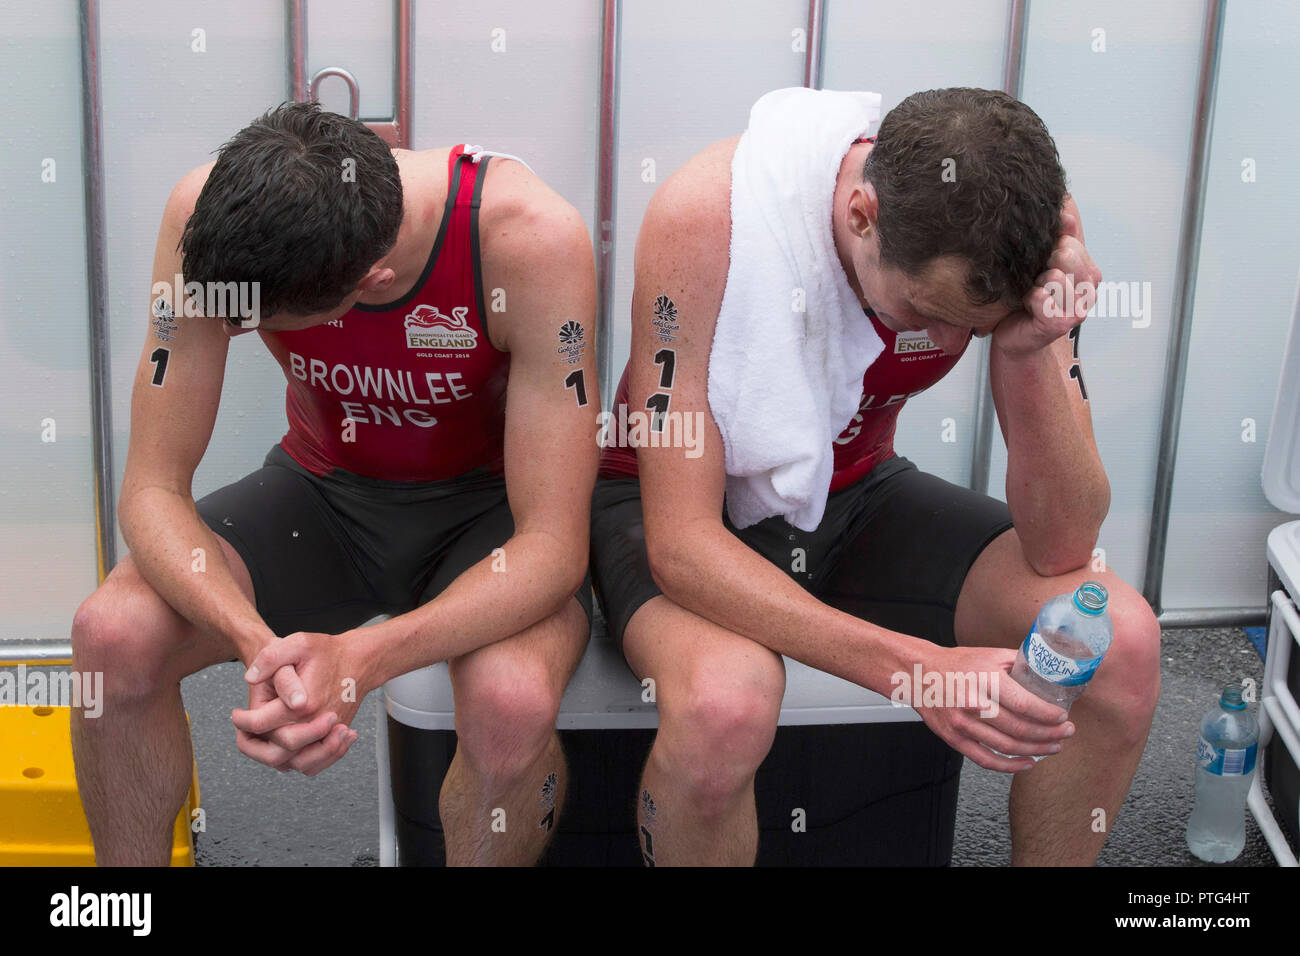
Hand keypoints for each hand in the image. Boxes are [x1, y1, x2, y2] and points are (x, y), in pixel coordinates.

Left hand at [233, 631, 363, 774]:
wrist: (360, 660)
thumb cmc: (329, 652)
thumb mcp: (298, 643)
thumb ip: (271, 657)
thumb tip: (250, 678)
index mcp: (304, 703)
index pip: (261, 725)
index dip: (242, 721)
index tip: (236, 714)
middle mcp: (318, 723)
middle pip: (278, 753)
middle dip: (255, 746)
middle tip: (244, 733)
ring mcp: (329, 734)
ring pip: (298, 764)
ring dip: (275, 758)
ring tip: (262, 744)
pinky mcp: (335, 739)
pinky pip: (315, 764)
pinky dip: (298, 764)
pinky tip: (287, 751)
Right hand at [907, 645, 1074, 772]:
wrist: (920, 674)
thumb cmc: (957, 664)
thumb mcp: (990, 655)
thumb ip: (1019, 663)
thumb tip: (1050, 669)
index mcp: (985, 679)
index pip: (1025, 704)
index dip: (1049, 716)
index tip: (1064, 717)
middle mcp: (974, 703)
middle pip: (1020, 729)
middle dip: (1050, 734)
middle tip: (1066, 732)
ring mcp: (963, 724)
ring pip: (1007, 746)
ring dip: (1036, 750)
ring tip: (1054, 747)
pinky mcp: (955, 739)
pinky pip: (986, 760)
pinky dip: (1010, 766)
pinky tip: (1028, 762)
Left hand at [991, 195, 1101, 356]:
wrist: (1014, 337)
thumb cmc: (1026, 299)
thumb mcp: (1042, 261)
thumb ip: (1059, 235)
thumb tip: (1065, 205)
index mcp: (1088, 270)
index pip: (1072, 240)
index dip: (1050, 246)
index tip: (1040, 262)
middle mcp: (1089, 288)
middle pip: (1067, 253)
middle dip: (1042, 262)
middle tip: (1032, 278)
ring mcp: (1078, 308)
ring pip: (1054, 275)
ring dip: (1033, 282)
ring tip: (1029, 291)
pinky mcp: (1060, 324)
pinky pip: (1040, 298)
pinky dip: (1028, 299)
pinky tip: (1026, 305)